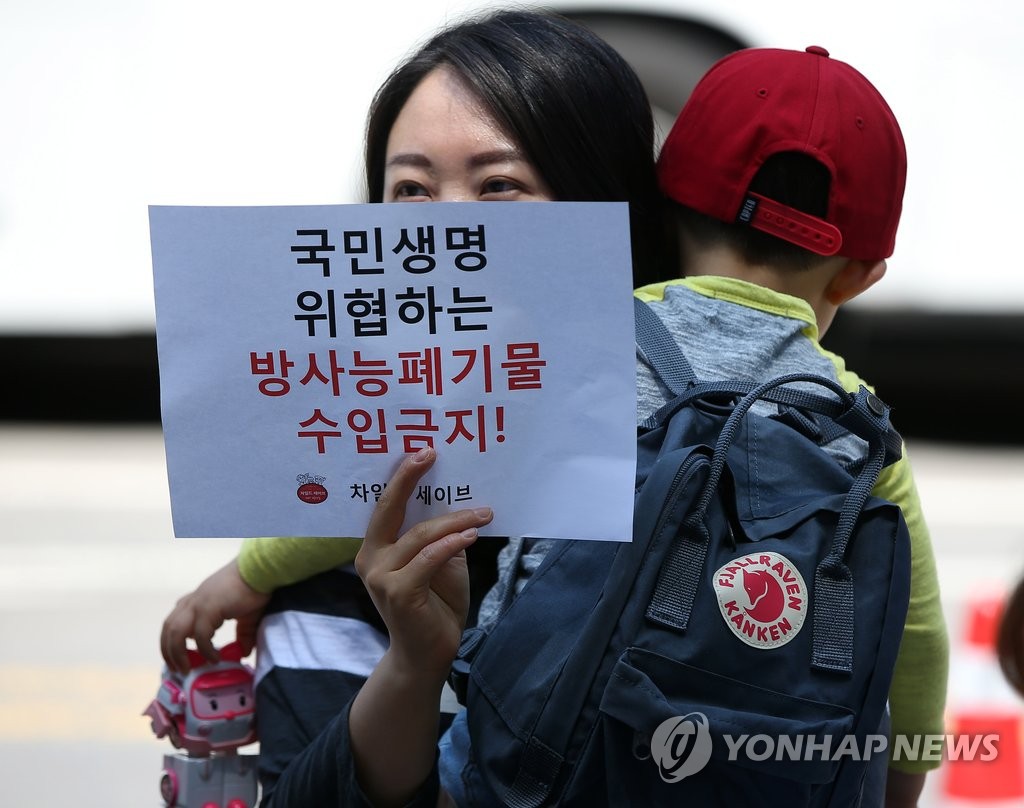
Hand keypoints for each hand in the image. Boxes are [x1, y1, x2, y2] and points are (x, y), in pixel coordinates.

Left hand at [160, 558, 269, 672]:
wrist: (261, 571)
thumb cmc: (256, 588)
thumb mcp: (247, 616)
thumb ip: (243, 633)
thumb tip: (243, 652)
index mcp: (199, 599)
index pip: (175, 619)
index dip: (172, 639)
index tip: (179, 656)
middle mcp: (194, 600)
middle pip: (168, 627)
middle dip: (168, 650)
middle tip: (176, 669)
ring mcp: (199, 603)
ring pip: (175, 632)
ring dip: (177, 653)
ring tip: (185, 669)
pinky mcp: (208, 608)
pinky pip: (200, 635)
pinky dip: (205, 650)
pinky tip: (214, 658)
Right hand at [355, 446, 492, 677]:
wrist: (429, 654)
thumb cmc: (435, 604)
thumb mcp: (441, 562)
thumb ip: (441, 535)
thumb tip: (459, 501)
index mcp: (376, 547)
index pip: (386, 505)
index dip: (402, 476)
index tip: (422, 451)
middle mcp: (371, 558)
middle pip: (388, 509)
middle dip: (408, 478)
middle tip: (430, 453)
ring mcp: (381, 576)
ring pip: (420, 534)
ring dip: (455, 520)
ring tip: (483, 513)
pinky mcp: (398, 592)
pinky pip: (428, 558)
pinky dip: (451, 543)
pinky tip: (471, 535)